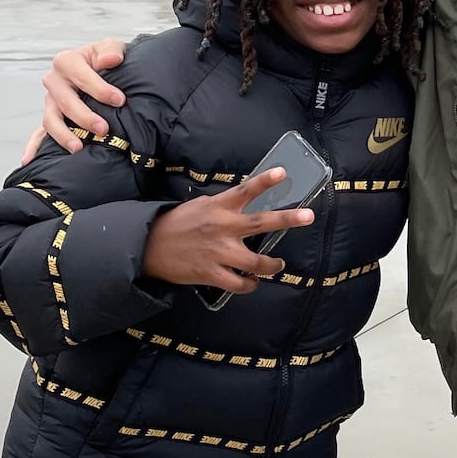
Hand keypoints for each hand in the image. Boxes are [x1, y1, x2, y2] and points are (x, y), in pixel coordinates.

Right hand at [21, 37, 128, 162]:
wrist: (101, 68)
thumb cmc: (106, 58)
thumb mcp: (111, 47)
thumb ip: (111, 50)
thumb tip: (110, 60)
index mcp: (67, 61)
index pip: (81, 76)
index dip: (100, 89)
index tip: (119, 101)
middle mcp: (55, 81)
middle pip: (65, 101)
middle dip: (84, 117)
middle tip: (104, 129)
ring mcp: (51, 101)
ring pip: (51, 120)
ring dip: (63, 135)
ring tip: (78, 147)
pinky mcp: (51, 116)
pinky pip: (38, 134)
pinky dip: (33, 147)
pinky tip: (29, 161)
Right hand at [141, 168, 315, 292]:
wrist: (148, 247)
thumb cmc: (176, 224)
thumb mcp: (199, 206)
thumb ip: (223, 206)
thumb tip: (244, 204)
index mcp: (218, 207)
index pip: (245, 190)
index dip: (264, 181)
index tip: (283, 172)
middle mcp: (222, 227)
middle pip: (260, 222)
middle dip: (287, 219)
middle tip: (308, 216)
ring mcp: (218, 252)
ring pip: (256, 262)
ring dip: (272, 265)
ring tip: (278, 264)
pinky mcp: (211, 273)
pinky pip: (239, 284)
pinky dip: (250, 285)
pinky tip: (253, 282)